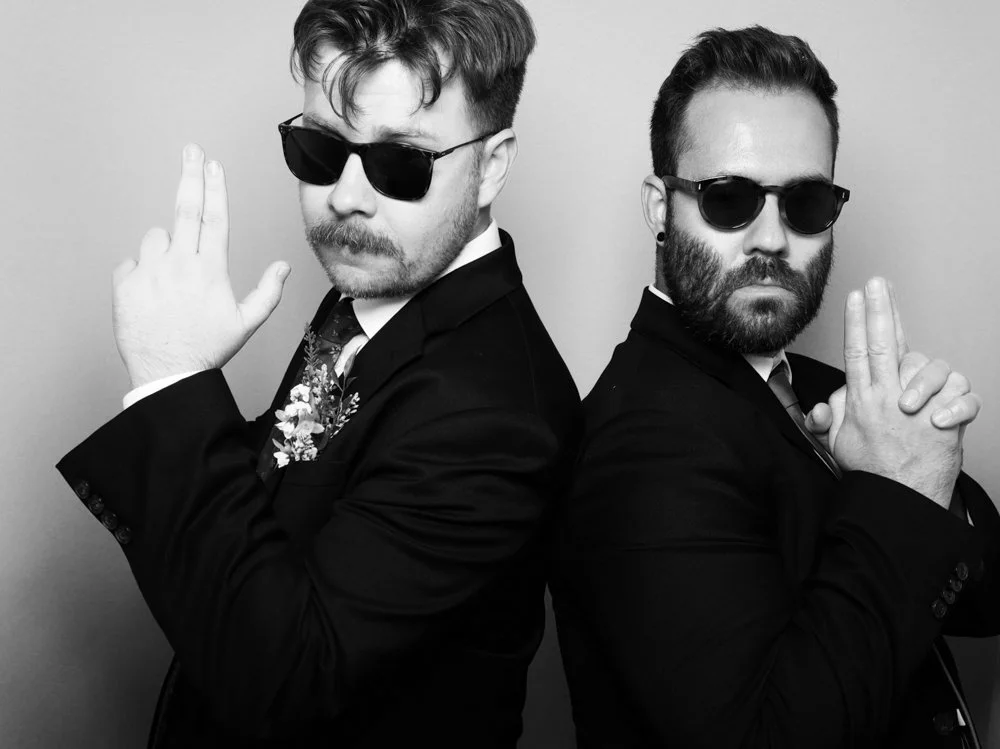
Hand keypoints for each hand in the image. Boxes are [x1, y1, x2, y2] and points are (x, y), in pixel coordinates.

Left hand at [113, 144, 289, 388]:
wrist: (167, 375)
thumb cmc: (208, 349)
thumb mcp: (246, 323)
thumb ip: (267, 292)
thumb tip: (283, 266)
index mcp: (210, 271)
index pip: (216, 218)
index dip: (215, 187)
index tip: (213, 164)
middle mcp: (180, 265)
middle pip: (186, 209)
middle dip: (190, 175)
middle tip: (191, 150)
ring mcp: (150, 272)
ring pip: (156, 238)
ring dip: (165, 249)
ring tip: (171, 282)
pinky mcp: (125, 284)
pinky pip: (132, 263)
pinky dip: (141, 272)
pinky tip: (152, 296)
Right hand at [816, 278, 964, 507]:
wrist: (898, 502)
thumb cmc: (872, 473)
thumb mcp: (839, 444)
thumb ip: (829, 417)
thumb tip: (818, 407)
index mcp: (861, 401)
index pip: (856, 352)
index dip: (857, 320)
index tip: (858, 295)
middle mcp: (885, 399)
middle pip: (882, 344)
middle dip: (880, 310)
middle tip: (879, 283)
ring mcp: (915, 409)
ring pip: (924, 364)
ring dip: (926, 365)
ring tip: (920, 376)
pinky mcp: (942, 421)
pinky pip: (958, 392)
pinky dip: (957, 396)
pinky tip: (948, 403)